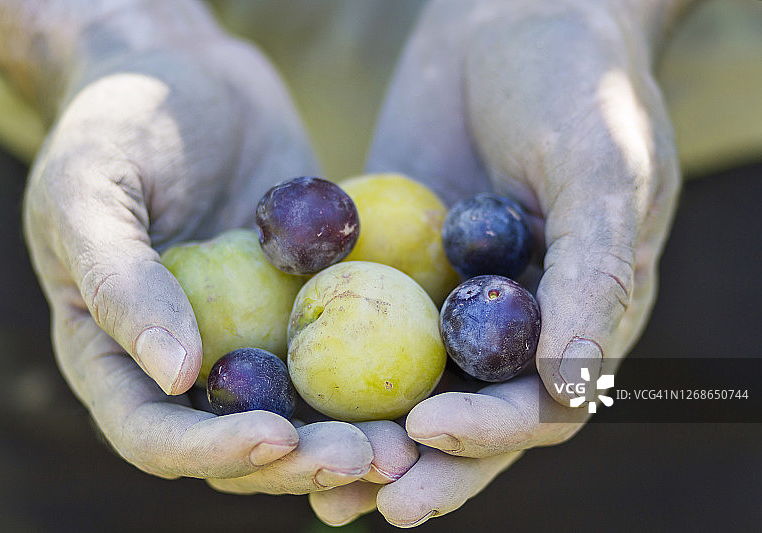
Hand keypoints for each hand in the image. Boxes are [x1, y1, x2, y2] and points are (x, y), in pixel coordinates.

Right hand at [23, 2, 376, 491]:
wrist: (187, 75)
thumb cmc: (117, 122)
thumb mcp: (92, 188)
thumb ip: (119, 280)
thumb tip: (174, 375)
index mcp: (116, 355)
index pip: (154, 435)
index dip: (214, 450)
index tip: (279, 437)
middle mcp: (187, 362)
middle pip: (240, 443)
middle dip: (303, 462)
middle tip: (372, 456)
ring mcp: (250, 336)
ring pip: (302, 413)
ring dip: (354, 438)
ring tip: (411, 442)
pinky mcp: (304, 304)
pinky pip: (344, 348)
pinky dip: (382, 375)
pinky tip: (432, 378)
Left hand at [313, 0, 682, 524]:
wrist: (511, 14)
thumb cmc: (577, 81)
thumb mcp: (602, 165)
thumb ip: (595, 272)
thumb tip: (575, 382)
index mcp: (579, 317)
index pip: (538, 407)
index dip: (487, 434)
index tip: (424, 433)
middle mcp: (512, 324)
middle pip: (466, 418)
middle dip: (417, 463)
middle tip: (357, 495)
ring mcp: (448, 298)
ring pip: (406, 387)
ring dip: (363, 436)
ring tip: (307, 473)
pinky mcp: (396, 266)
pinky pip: (359, 322)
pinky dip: (328, 363)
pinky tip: (281, 391)